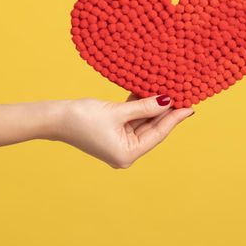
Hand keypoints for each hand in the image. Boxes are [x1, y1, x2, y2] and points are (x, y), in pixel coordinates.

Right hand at [53, 94, 194, 167]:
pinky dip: (139, 108)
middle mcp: (125, 152)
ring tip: (169, 91)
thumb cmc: (82, 118)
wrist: (54, 119)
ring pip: (143, 123)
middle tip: (182, 95)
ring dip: (152, 108)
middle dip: (165, 112)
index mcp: (127, 154)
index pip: (158, 133)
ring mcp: (119, 144)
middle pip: (152, 129)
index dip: (175, 118)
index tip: (190, 106)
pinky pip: (132, 120)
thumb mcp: (117, 111)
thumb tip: (167, 101)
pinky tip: (149, 93)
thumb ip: (144, 107)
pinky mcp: (113, 134)